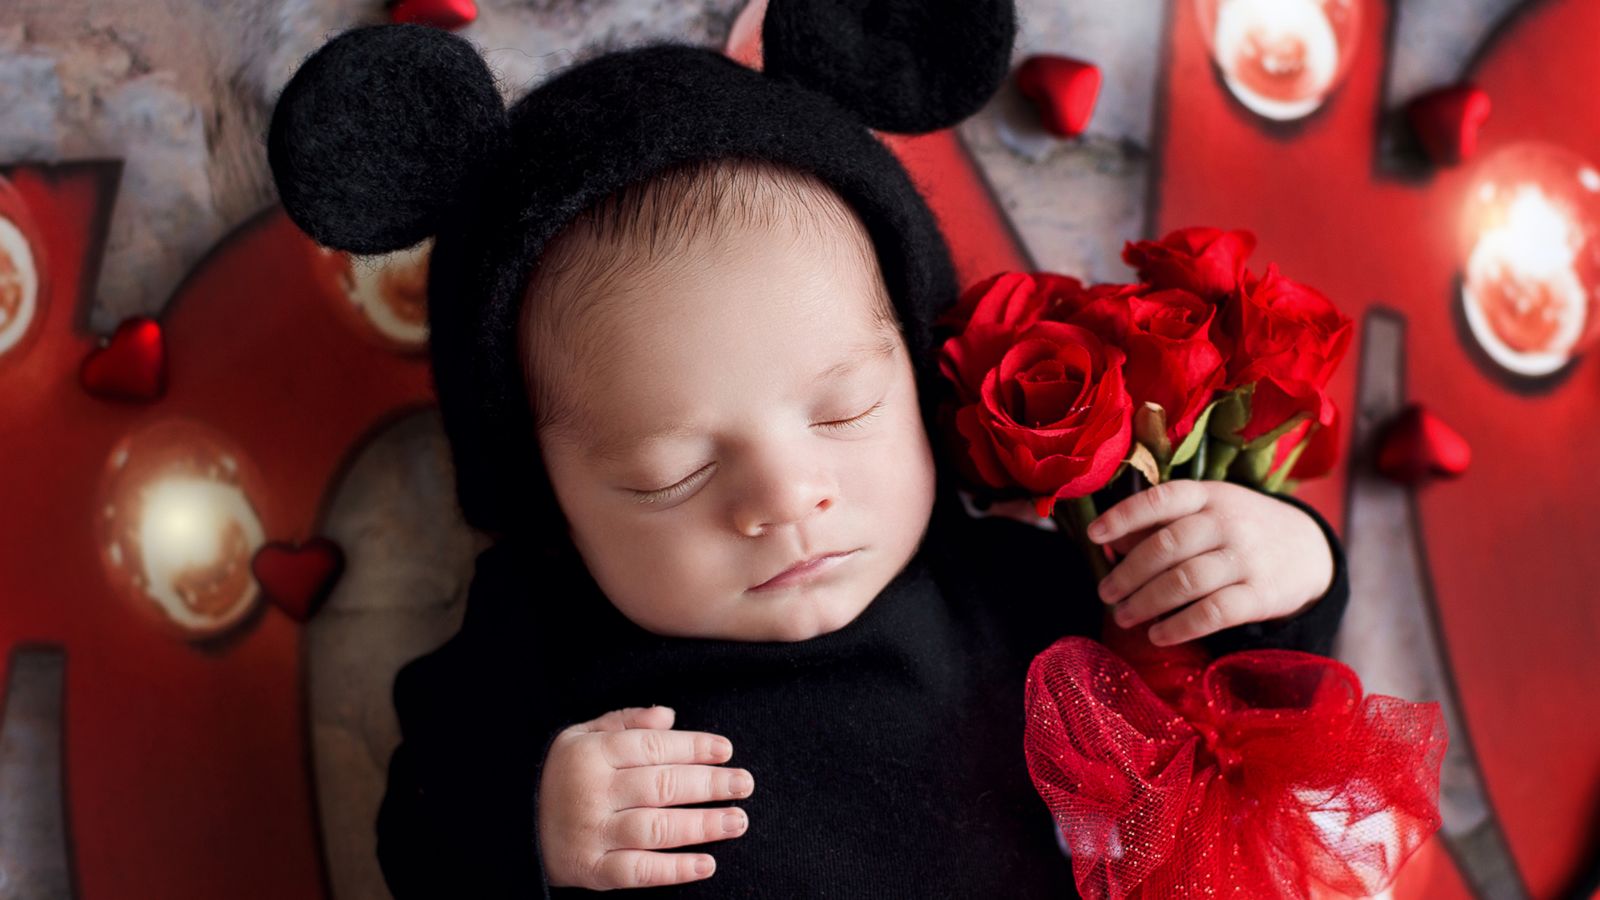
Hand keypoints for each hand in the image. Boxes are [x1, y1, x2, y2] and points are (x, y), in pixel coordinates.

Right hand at [537, 706, 753, 889]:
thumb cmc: (557, 775)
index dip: (694, 747)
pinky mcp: (591, 870)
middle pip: (662, 786)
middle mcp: (593, 792)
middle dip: (709, 784)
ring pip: (656, 828)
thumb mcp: (580, 736)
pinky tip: (707, 864)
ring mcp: (592, 833)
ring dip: (702, 825)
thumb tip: (670, 716)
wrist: (510, 825)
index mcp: (592, 753)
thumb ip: (624, 722)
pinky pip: (639, 871)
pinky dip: (675, 870)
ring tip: (737, 820)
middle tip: (744, 784)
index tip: (726, 751)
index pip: (653, 747)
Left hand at [1087, 480, 1334, 645]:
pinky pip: (1212, 613)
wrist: (1309, 550)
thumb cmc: (1241, 528)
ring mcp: (1247, 558)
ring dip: (1145, 603)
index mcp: (1209, 495)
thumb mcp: (1208, 510)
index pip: (1161, 499)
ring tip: (1123, 616)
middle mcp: (1228, 522)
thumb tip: (1113, 541)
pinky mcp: (1261, 595)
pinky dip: (1179, 626)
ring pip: (1185, 581)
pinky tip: (1157, 635)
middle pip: (1167, 546)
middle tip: (1105, 592)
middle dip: (1128, 573)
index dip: (1124, 516)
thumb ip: (1162, 521)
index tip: (1094, 536)